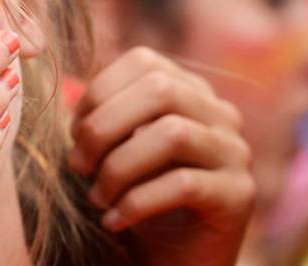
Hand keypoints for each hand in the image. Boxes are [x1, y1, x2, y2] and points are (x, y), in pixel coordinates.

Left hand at [70, 47, 255, 265]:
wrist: (173, 260)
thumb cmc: (137, 198)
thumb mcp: (115, 149)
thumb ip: (104, 116)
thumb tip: (67, 95)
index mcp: (189, 92)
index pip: (143, 62)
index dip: (99, 92)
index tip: (74, 133)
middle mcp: (220, 114)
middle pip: (160, 89)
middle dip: (105, 126)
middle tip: (79, 166)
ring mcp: (235, 153)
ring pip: (173, 134)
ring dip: (119, 167)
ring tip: (96, 197)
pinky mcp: (239, 195)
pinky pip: (184, 184)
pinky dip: (137, 202)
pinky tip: (114, 220)